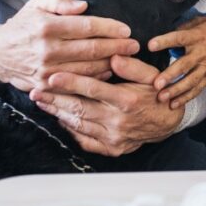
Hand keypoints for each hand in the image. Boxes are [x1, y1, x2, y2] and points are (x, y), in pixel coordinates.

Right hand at [0, 0, 138, 92]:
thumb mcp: (37, 4)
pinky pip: (77, 83)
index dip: (110, 28)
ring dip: (111, 63)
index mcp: (47, 26)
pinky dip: (96, 77)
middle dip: (118, 47)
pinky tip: (108, 70)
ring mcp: (47, 71)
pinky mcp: (46, 85)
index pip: (87, 27)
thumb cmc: (24, 25)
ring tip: (127, 58)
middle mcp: (47, 50)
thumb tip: (83, 6)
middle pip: (92, 49)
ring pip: (88, 68)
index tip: (126, 29)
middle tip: (135, 45)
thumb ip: (60, 1)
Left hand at [29, 55, 183, 155]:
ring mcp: (114, 137)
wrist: (169, 122)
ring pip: (79, 125)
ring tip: (42, 103)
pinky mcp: (112, 148)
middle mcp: (119, 121)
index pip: (93, 89)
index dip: (71, 83)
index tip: (53, 77)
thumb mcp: (151, 74)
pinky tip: (60, 118)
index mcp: (128, 100)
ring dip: (58, 113)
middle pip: (80, 109)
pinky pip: (86, 141)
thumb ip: (132, 66)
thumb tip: (113, 56)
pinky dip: (70, 130)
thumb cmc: (157, 94)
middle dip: (55, 99)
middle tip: (36, 91)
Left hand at [148, 16, 205, 107]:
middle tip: (156, 84)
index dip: (165, 41)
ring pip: (189, 81)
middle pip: (184, 65)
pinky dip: (185, 98)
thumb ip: (186, 26)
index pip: (179, 38)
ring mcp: (205, 67)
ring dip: (175, 91)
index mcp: (197, 36)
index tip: (151, 45)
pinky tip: (173, 104)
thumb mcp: (204, 21)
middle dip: (170, 75)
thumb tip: (169, 31)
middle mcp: (201, 53)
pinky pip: (196, 89)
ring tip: (161, 98)